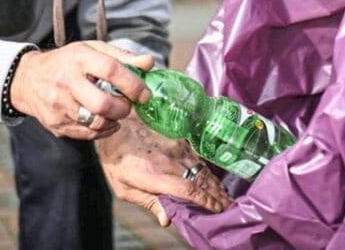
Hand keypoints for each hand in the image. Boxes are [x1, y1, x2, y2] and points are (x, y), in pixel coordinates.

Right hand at [9, 41, 153, 139]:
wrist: (27, 79)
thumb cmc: (66, 62)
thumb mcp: (92, 49)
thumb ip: (122, 57)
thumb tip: (149, 63)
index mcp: (78, 59)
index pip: (111, 70)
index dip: (133, 84)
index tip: (145, 93)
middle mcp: (66, 83)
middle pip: (103, 104)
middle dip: (124, 108)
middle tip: (128, 104)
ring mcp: (59, 106)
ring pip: (96, 123)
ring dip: (114, 120)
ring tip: (116, 111)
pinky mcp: (56, 124)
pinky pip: (87, 134)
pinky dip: (103, 130)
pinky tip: (106, 121)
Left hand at [96, 114, 233, 224]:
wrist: (118, 124)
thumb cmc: (117, 160)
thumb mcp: (124, 188)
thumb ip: (148, 202)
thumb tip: (167, 220)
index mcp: (154, 174)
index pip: (187, 190)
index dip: (204, 201)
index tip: (216, 210)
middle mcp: (170, 160)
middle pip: (200, 181)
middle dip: (216, 197)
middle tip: (227, 208)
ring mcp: (178, 148)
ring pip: (202, 170)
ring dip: (216, 186)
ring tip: (226, 198)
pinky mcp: (181, 141)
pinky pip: (199, 160)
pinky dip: (209, 173)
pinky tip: (215, 182)